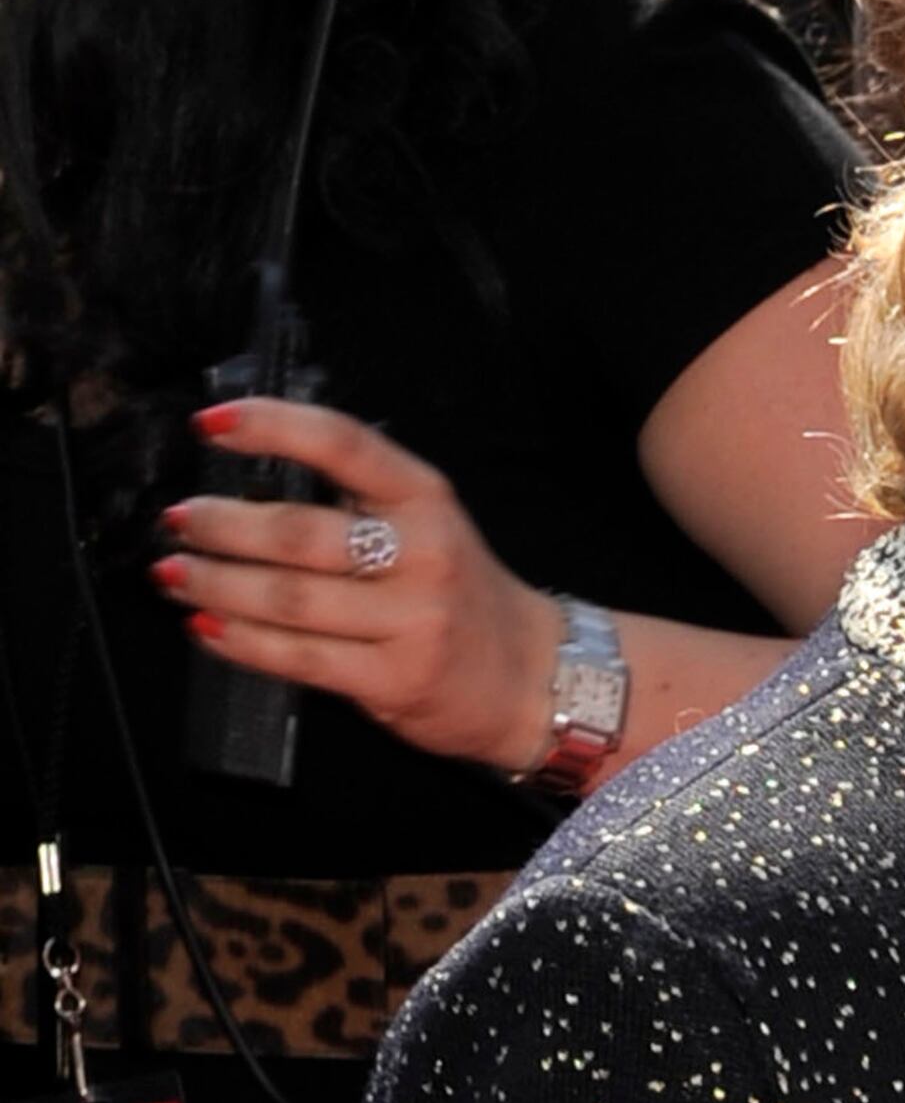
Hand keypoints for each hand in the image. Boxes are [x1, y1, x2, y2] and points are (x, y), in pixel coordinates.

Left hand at [161, 398, 565, 775]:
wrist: (531, 675)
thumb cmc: (459, 593)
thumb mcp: (428, 527)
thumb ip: (355, 505)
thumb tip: (243, 489)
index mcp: (428, 500)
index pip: (346, 446)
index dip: (274, 427)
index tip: (210, 424)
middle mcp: (425, 554)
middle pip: (301, 533)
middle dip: (222, 526)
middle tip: (178, 522)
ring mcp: (413, 619)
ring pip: (289, 599)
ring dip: (216, 585)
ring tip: (175, 574)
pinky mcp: (396, 678)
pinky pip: (298, 657)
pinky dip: (241, 642)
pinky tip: (206, 628)